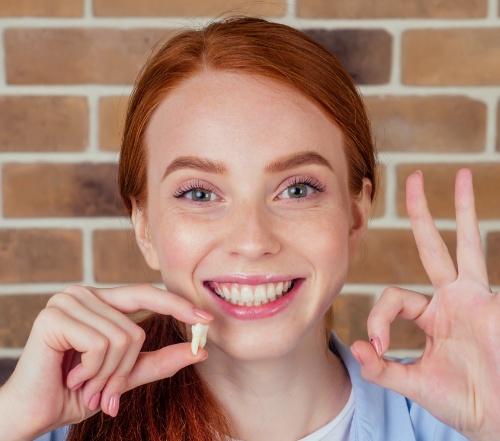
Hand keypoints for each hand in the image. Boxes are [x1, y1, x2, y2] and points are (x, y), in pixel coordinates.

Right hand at [0, 284, 211, 439]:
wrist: (33, 413)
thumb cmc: (76, 391)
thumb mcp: (125, 375)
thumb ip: (160, 361)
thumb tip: (200, 351)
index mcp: (101, 301)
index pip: (146, 293)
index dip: (177, 305)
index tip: (206, 320)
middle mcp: (84, 293)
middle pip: (136, 328)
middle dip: (125, 369)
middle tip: (106, 393)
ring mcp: (68, 301)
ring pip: (121, 338)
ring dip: (107, 375)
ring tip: (85, 385)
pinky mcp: (54, 316)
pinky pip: (100, 344)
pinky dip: (93, 371)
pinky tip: (71, 377)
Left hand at [351, 169, 499, 439]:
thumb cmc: (463, 402)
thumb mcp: (416, 384)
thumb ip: (384, 368)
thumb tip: (356, 349)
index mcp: (431, 314)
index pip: (393, 295)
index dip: (378, 315)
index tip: (376, 344)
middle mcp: (453, 298)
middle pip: (432, 245)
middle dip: (420, 214)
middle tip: (411, 178)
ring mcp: (478, 297)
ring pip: (467, 244)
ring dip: (463, 210)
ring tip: (460, 174)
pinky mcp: (495, 306)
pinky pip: (491, 270)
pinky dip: (491, 240)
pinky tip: (490, 221)